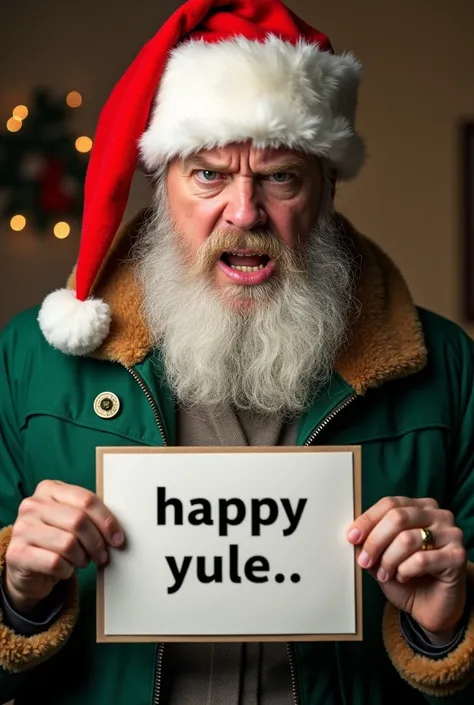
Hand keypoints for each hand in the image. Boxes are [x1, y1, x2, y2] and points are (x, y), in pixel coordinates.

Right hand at [5, 480, 123, 612]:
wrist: (27, 566)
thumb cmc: (55, 539)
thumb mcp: (71, 519)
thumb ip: (89, 516)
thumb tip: (116, 531)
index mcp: (49, 489)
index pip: (87, 500)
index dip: (107, 521)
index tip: (118, 538)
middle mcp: (33, 505)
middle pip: (79, 521)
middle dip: (97, 542)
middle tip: (102, 555)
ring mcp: (22, 528)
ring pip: (68, 544)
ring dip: (82, 558)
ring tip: (82, 561)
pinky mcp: (17, 553)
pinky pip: (55, 563)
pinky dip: (67, 570)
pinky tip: (65, 569)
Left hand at [347, 496, 466, 638]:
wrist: (431, 607)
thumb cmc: (407, 577)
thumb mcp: (382, 556)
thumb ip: (370, 542)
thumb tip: (354, 534)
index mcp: (420, 507)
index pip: (390, 504)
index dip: (367, 520)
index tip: (352, 537)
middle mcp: (438, 515)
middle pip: (397, 517)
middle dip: (375, 541)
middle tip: (365, 562)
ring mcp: (451, 534)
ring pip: (407, 539)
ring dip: (389, 560)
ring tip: (385, 574)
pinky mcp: (457, 556)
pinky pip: (421, 559)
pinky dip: (405, 570)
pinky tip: (404, 576)